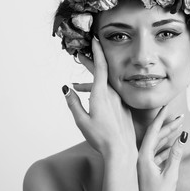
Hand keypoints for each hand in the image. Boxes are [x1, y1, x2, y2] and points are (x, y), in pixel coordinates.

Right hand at [62, 39, 136, 159]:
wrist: (121, 151)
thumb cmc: (101, 138)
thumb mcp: (82, 121)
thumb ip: (73, 103)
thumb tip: (66, 88)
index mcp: (101, 95)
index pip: (100, 67)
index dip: (97, 52)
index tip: (94, 40)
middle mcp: (112, 94)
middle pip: (102, 73)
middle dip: (92, 62)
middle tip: (82, 55)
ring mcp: (119, 101)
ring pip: (106, 85)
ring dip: (93, 82)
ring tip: (79, 85)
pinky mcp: (124, 108)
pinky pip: (112, 95)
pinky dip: (102, 92)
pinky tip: (95, 99)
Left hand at [137, 106, 187, 190]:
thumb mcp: (170, 174)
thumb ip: (176, 154)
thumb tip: (183, 137)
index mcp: (143, 156)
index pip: (152, 131)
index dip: (161, 118)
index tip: (166, 107)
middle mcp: (140, 157)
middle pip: (154, 136)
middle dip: (167, 126)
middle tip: (179, 117)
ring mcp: (143, 163)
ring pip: (156, 145)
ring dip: (167, 136)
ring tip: (178, 127)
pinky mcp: (147, 169)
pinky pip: (156, 154)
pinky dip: (166, 148)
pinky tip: (174, 144)